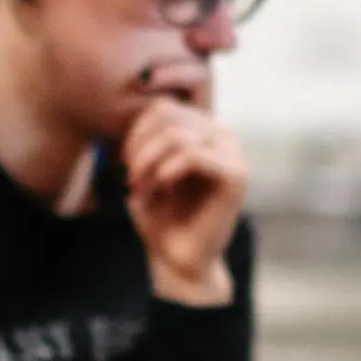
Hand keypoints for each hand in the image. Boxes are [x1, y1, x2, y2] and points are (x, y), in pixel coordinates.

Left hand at [120, 99, 246, 307]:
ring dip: (148, 162)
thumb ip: (145, 136)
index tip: (124, 165)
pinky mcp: (236, 176)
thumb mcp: (144, 170)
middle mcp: (222, 136)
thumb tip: (133, 100)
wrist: (178, 260)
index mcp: (203, 130)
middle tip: (130, 178)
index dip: (136, 133)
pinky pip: (194, 155)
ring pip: (179, 135)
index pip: (163, 108)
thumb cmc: (160, 216)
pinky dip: (167, 170)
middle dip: (140, 147)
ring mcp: (233, 154)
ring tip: (141, 187)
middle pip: (169, 115)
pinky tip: (160, 188)